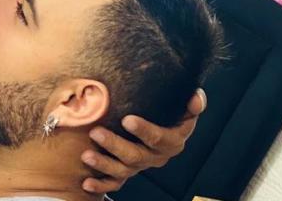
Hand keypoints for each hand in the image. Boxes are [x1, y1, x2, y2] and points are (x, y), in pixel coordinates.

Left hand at [80, 88, 206, 192]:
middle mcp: (156, 157)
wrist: (163, 128)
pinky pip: (115, 183)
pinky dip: (101, 185)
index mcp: (172, 141)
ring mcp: (141, 167)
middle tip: (96, 132)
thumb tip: (195, 97)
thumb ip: (192, 102)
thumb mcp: (184, 107)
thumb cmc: (171, 112)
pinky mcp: (127, 173)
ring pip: (123, 170)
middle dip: (115, 145)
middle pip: (136, 156)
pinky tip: (86, 183)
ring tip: (86, 155)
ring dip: (104, 164)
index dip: (144, 130)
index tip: (127, 119)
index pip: (159, 138)